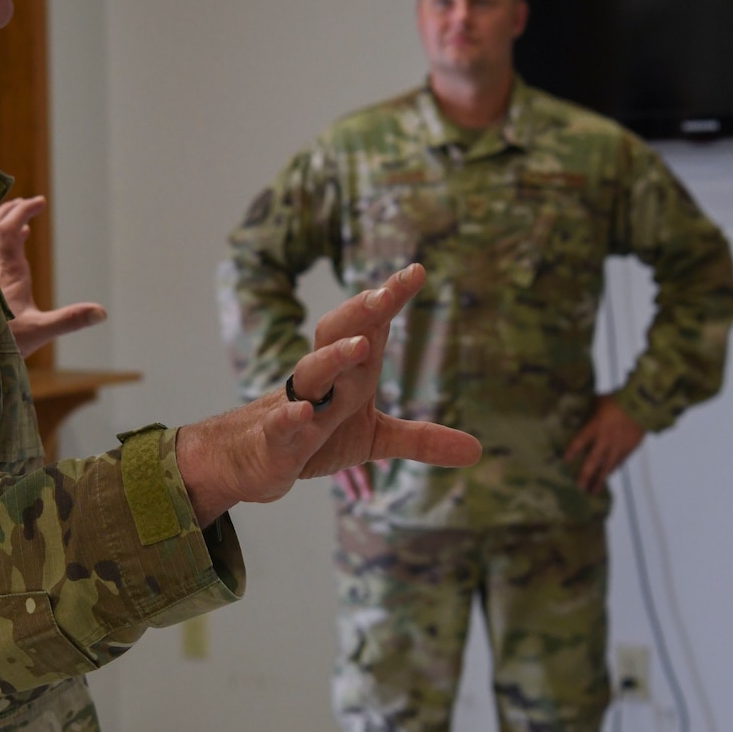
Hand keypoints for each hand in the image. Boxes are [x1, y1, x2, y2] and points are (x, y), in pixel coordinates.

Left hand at [0, 196, 106, 355]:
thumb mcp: (41, 332)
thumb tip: (101, 312)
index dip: (22, 212)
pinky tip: (10, 248)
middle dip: (8, 210)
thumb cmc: (3, 346)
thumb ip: (69, 319)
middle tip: (28, 202)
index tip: (39, 202)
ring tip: (16, 216)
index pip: (10, 231)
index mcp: (8, 275)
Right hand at [177, 264, 480, 523]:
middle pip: (338, 333)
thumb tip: (478, 450)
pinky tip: (305, 412)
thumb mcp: (375, 437)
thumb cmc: (317, 436)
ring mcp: (298, 404)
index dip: (390, 298)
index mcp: (351, 372)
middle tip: (386, 293)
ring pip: (311, 371)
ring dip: (334, 356)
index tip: (417, 271)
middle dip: (361, 312)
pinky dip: (292, 416)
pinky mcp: (277, 438)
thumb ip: (422, 439)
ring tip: (362, 346)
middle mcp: (325, 379)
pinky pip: (282, 422)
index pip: (372, 326)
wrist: (254, 460)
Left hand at [562, 394, 645, 493]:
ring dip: (599, 480)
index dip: (572, 451)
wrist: (642, 406)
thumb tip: (574, 413)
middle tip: (579, 487)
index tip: (565, 460)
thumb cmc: (617, 401)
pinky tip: (607, 477)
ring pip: (607, 467)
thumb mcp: (598, 403)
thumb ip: (588, 412)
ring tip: (593, 491)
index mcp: (595, 427)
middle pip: (592, 461)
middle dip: (585, 475)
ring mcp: (618, 447)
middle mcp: (605, 440)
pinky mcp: (629, 449)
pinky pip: (618, 463)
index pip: (579, 442)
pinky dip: (612, 471)